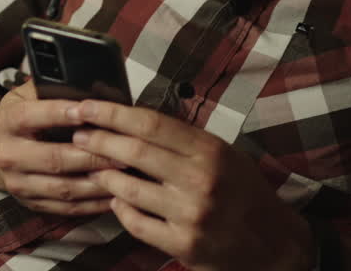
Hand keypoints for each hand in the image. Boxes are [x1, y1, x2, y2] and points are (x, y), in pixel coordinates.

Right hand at [0, 81, 121, 215]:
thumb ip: (54, 89)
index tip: (88, 111)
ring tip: (125, 174)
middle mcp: (9, 154)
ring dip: (98, 183)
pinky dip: (93, 204)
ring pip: (64, 188)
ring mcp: (19, 183)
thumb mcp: (30, 94)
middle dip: (93, 156)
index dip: (61, 113)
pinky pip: (66, 208)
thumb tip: (92, 85)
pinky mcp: (31, 203)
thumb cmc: (26, 116)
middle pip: (54, 159)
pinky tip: (114, 194)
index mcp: (10, 121)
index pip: (34, 116)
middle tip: (124, 151)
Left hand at [69, 100, 315, 270]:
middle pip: (135, 151)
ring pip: (128, 188)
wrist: (273, 244)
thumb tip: (134, 119)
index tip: (87, 106)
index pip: (151, 123)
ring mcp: (190, 214)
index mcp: (210, 150)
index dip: (112, 113)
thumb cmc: (244, 193)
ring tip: (94, 167)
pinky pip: (135, 222)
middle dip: (98, 139)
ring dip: (103, 175)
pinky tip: (117, 199)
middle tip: (77, 133)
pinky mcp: (182, 244)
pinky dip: (120, 208)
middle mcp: (201, 180)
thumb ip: (183, 140)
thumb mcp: (224, 155)